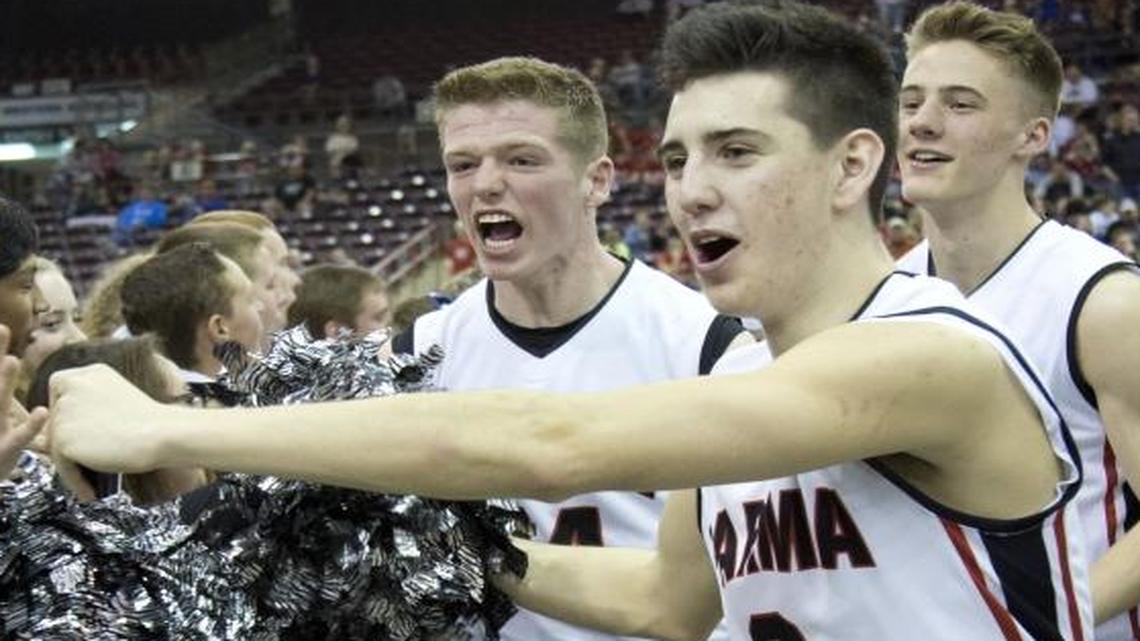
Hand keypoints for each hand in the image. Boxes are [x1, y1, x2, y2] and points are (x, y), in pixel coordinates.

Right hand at [0, 325, 47, 479]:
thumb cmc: (0, 443)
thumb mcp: (5, 416)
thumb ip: (12, 395)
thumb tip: (19, 374)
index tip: (1, 325)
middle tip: (1, 328)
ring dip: (3, 381)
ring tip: (11, 360)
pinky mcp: (3, 451)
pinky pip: (18, 438)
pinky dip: (29, 426)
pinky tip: (41, 412)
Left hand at [49, 363, 169, 477]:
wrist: (164, 433)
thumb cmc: (149, 424)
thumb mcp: (115, 402)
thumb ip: (86, 410)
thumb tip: (50, 437)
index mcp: (89, 373)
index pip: (61, 396)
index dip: (70, 418)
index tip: (87, 435)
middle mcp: (72, 387)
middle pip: (57, 423)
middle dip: (69, 444)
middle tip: (89, 462)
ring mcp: (64, 411)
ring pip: (57, 445)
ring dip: (71, 465)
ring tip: (91, 481)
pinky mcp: (63, 438)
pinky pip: (61, 465)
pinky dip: (74, 480)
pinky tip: (90, 490)